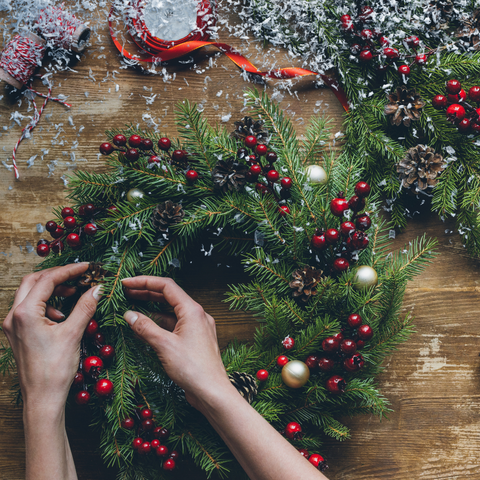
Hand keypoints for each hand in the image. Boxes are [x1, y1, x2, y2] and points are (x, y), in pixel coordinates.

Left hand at [2, 263, 101, 408]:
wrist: (42, 398)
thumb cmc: (54, 369)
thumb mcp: (73, 334)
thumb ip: (85, 307)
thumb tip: (97, 288)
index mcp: (25, 313)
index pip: (47, 280)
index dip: (69, 270)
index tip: (87, 267)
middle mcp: (14, 316)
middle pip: (33, 281)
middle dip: (56, 275)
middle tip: (77, 275)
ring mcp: (13, 325)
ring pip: (29, 294)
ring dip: (51, 289)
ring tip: (72, 293)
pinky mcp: (17, 333)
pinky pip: (29, 308)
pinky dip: (46, 303)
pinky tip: (61, 314)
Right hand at [122, 276, 231, 409]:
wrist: (212, 392)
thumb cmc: (192, 368)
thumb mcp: (164, 345)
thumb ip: (145, 327)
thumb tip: (129, 314)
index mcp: (192, 310)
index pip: (166, 286)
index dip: (144, 281)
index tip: (125, 282)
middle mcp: (197, 315)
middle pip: (169, 296)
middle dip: (146, 292)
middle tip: (126, 291)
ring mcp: (197, 327)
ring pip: (171, 311)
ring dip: (152, 308)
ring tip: (131, 307)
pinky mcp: (194, 340)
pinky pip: (174, 325)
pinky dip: (160, 323)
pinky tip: (145, 327)